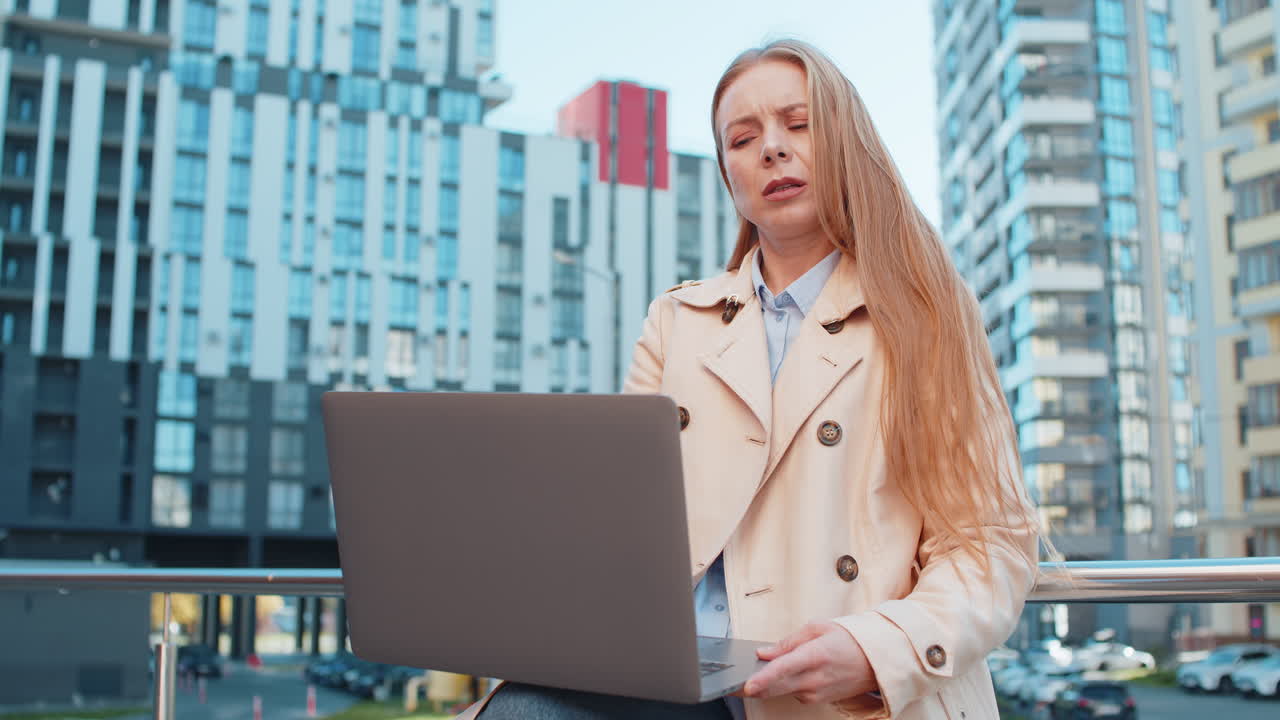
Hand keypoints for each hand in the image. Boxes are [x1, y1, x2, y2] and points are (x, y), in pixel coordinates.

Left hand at [740, 621, 877, 703]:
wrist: (875, 661)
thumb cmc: (848, 640)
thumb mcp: (818, 628)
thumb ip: (788, 641)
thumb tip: (764, 652)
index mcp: (815, 655)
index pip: (783, 669)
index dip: (763, 678)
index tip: (748, 685)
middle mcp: (815, 678)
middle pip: (777, 687)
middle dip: (755, 687)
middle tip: (738, 684)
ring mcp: (817, 692)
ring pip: (783, 691)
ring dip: (772, 683)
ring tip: (778, 667)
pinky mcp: (818, 700)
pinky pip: (795, 694)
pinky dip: (788, 685)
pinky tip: (797, 674)